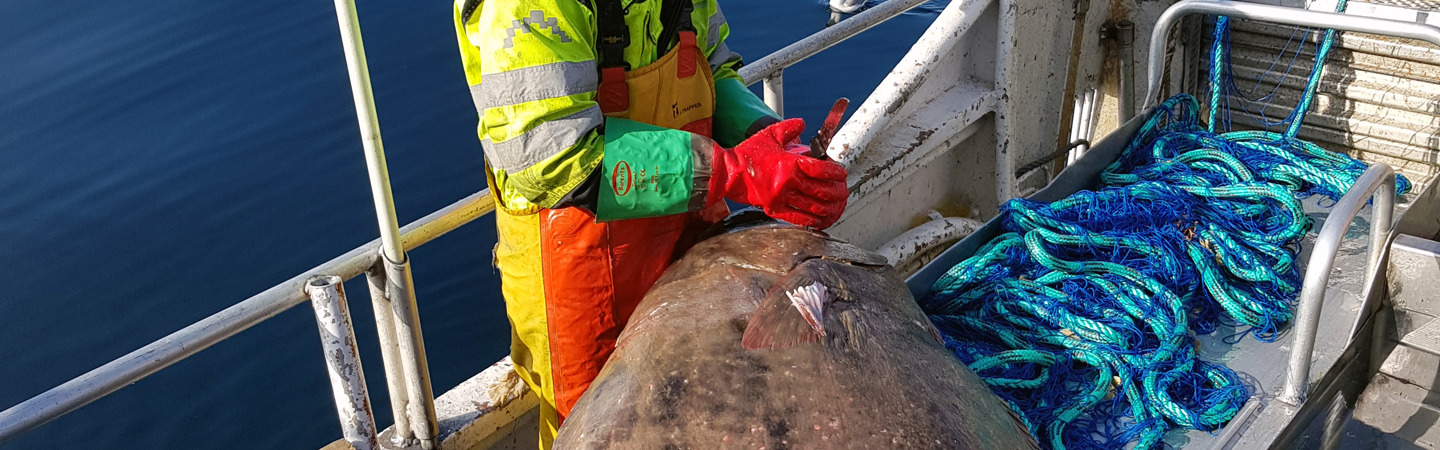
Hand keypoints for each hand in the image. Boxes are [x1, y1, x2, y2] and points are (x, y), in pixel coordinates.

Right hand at [709, 119, 848, 228]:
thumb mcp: (769, 135)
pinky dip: (812, 220)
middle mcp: (787, 181)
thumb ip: (788, 128)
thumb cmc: (746, 154)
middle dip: (837, 191)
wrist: (727, 173)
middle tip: (844, 191)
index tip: (841, 174)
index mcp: (789, 163)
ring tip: (837, 205)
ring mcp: (781, 197)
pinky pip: (798, 218)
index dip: (835, 172)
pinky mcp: (773, 209)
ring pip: (812, 206)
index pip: (820, 169)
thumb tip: (802, 124)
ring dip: (829, 207)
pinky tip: (821, 219)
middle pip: (821, 189)